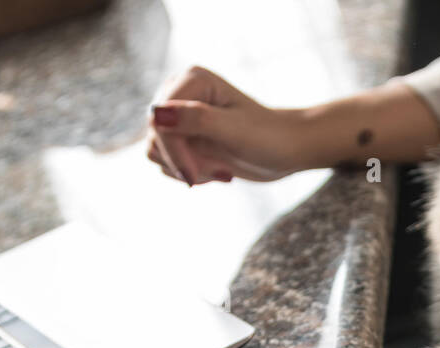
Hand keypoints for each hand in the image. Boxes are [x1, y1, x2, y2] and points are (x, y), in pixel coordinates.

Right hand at [145, 66, 307, 184]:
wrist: (285, 150)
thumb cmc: (267, 137)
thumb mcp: (234, 130)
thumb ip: (196, 120)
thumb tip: (156, 114)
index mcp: (192, 80)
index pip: (158, 119)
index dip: (173, 151)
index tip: (192, 176)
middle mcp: (180, 93)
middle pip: (154, 137)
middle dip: (184, 162)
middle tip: (219, 171)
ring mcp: (179, 116)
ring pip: (156, 152)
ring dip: (188, 169)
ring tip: (220, 169)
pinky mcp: (183, 136)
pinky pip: (167, 162)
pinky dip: (189, 172)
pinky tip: (217, 170)